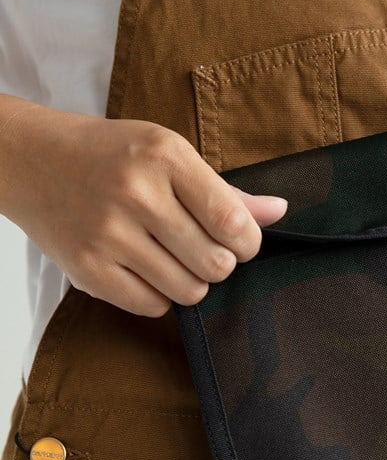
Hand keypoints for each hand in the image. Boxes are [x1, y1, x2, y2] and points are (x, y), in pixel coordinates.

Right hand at [1, 103, 286, 315]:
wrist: (33, 160)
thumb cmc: (112, 155)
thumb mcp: (169, 154)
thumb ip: (225, 191)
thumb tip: (279, 213)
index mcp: (165, 158)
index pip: (231, 221)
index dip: (248, 243)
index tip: (242, 242)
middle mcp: (136, 195)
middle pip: (215, 264)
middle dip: (222, 264)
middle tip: (205, 249)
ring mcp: (108, 235)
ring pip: (189, 290)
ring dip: (193, 282)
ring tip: (176, 259)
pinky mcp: (87, 270)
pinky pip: (152, 306)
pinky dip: (161, 295)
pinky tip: (150, 269)